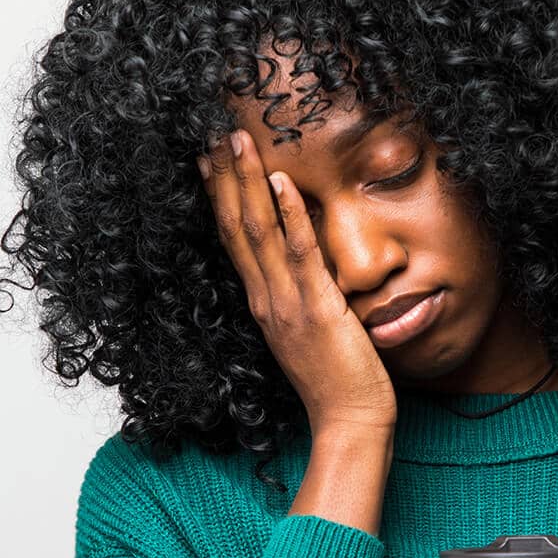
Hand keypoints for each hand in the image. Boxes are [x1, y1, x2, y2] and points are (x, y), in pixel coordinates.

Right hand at [196, 128, 396, 433]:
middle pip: (237, 228)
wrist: (348, 423)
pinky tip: (281, 182)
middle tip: (214, 133)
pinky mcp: (316, 310)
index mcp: (262, 303)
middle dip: (225, 178)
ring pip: (258, 233)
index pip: (233, 240)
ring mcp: (286, 304)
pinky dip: (289, 216)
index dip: (219, 197)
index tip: (208, 159)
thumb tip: (305, 267)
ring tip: (238, 140)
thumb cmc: (337, 382)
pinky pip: (299, 255)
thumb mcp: (311, 331)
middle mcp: (265, 300)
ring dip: (247, 182)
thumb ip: (301, 298)